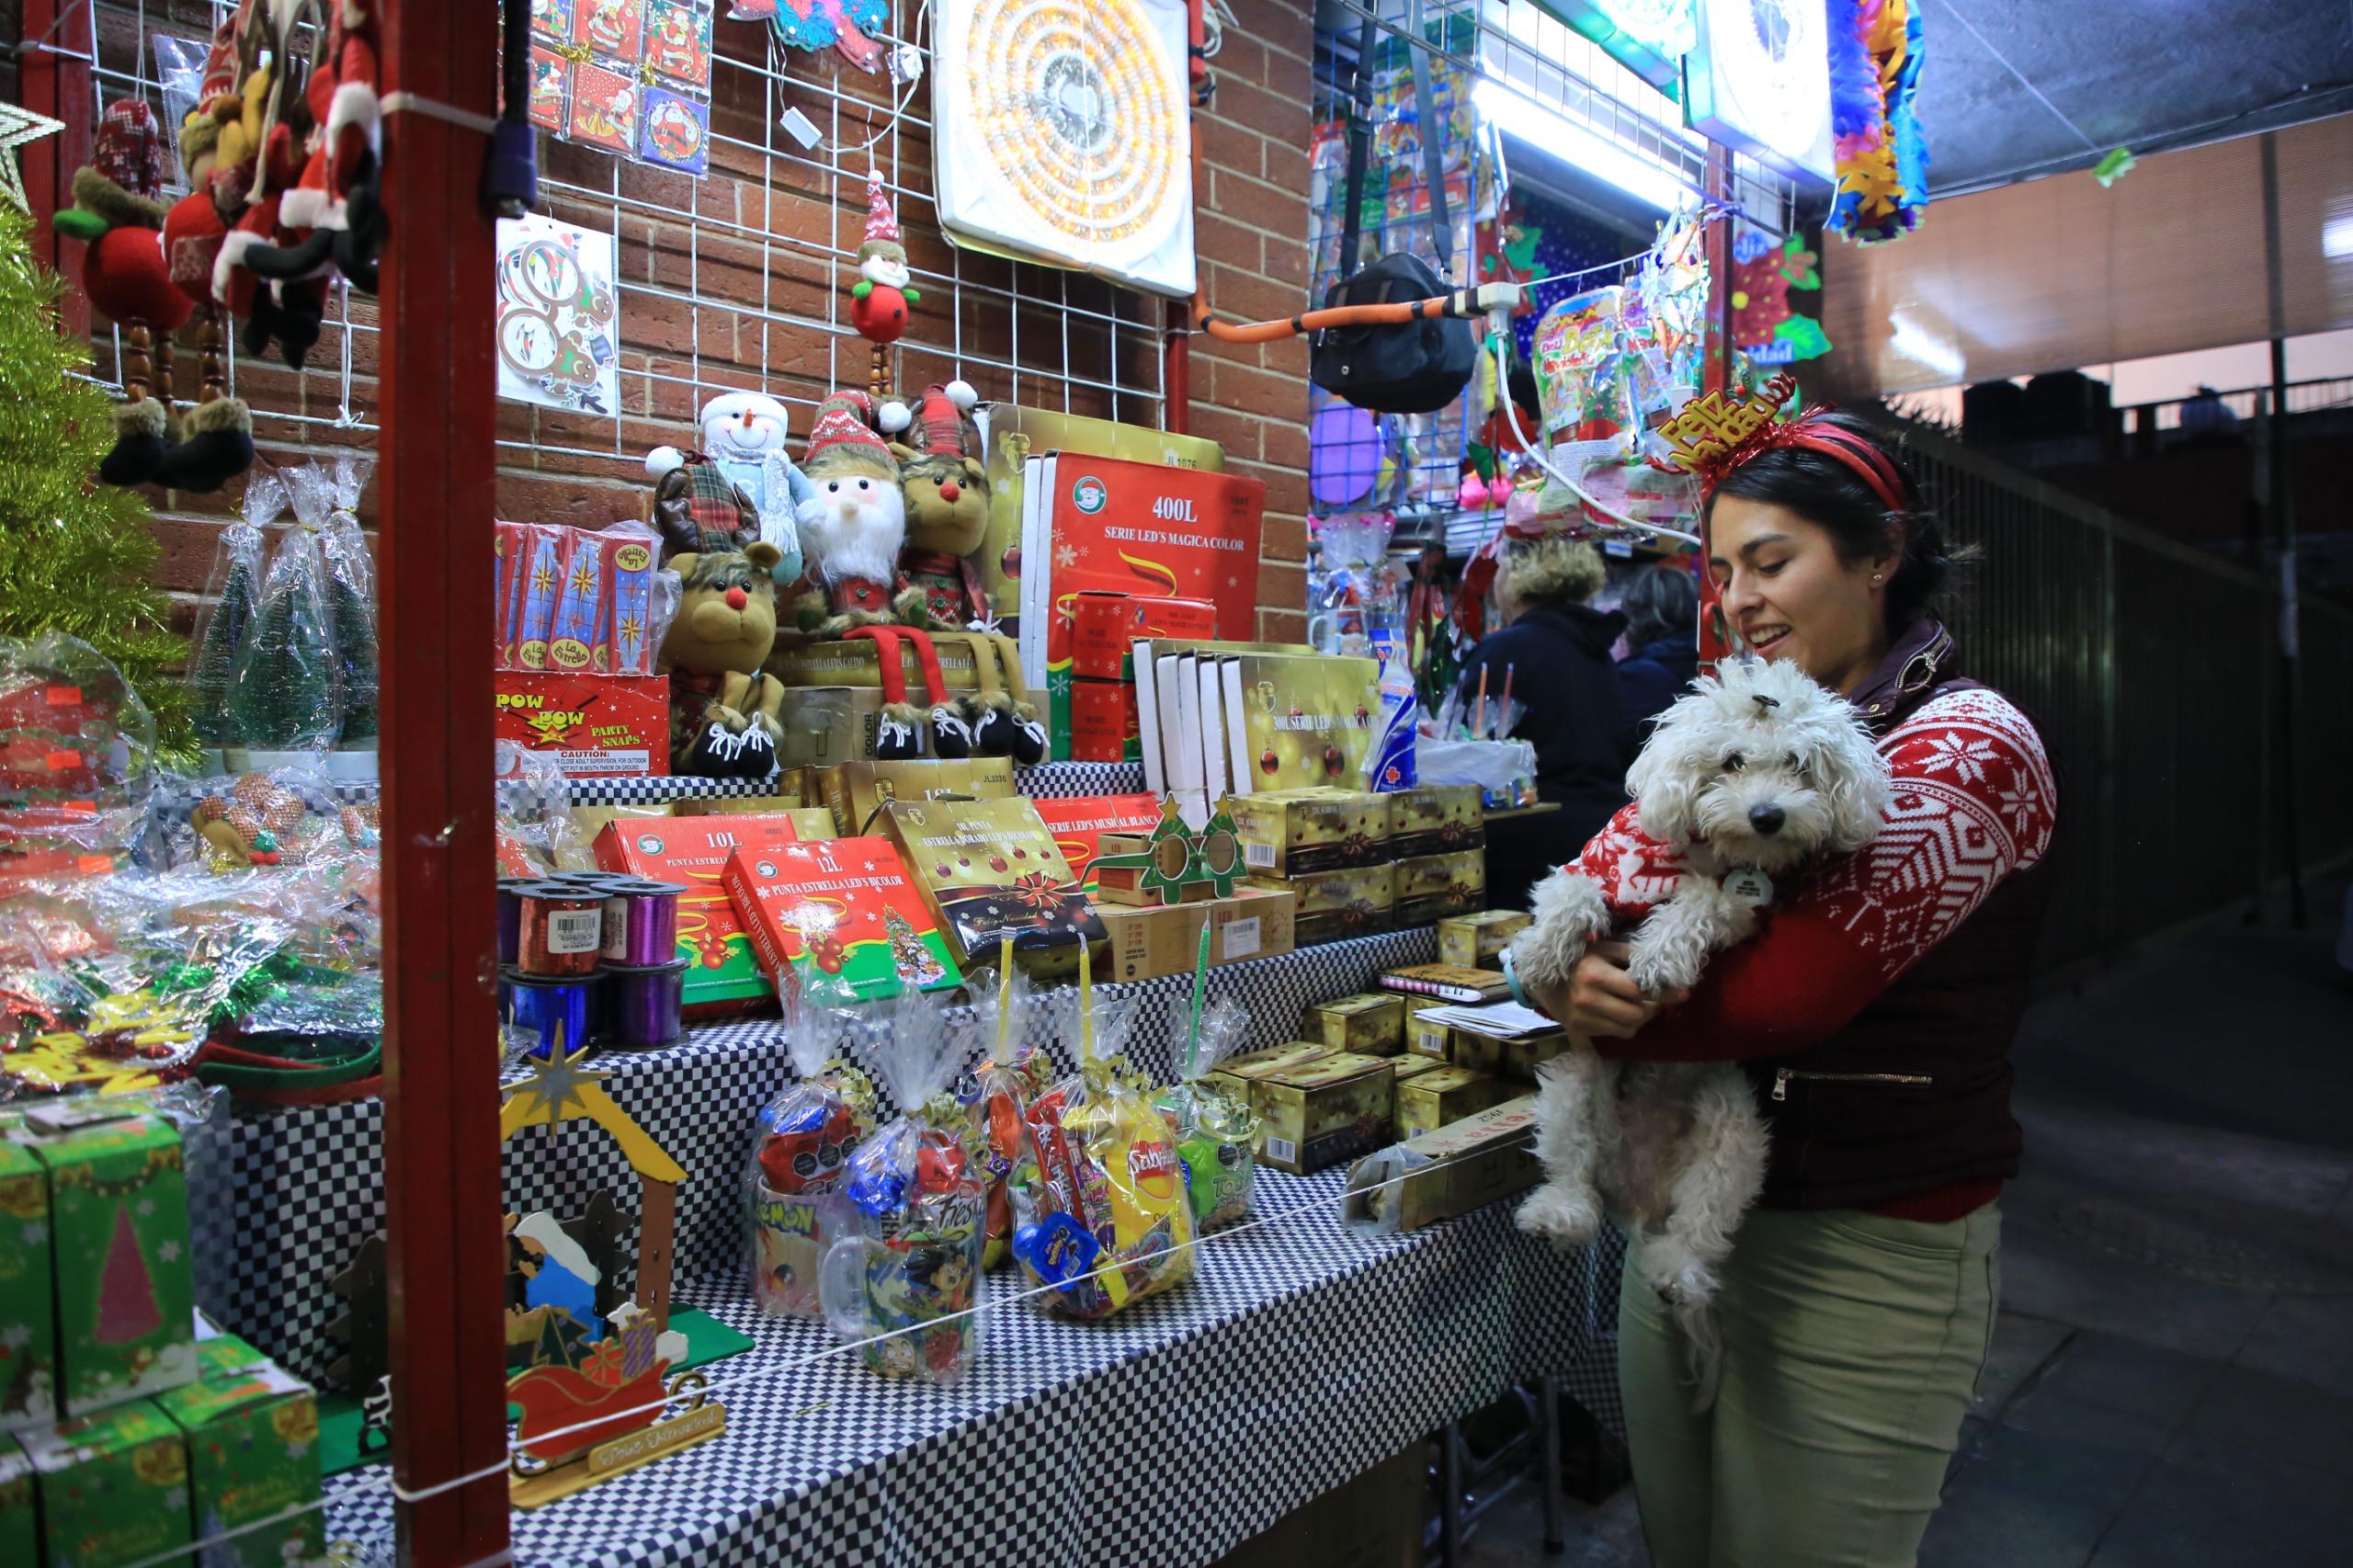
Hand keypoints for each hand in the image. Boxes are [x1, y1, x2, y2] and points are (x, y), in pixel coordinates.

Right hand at [1529, 941, 1689, 1040]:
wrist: (1539, 978)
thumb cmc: (1577, 957)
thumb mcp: (1602, 947)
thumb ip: (1630, 954)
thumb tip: (1661, 964)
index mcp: (1595, 975)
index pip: (1639, 989)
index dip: (1665, 992)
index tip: (1684, 992)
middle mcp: (1589, 999)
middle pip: (1638, 1013)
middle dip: (1654, 1007)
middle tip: (1658, 998)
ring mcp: (1584, 1018)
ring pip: (1629, 1028)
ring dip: (1641, 1018)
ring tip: (1640, 1005)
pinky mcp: (1581, 1030)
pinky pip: (1616, 1034)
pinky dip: (1626, 1025)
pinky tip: (1622, 1012)